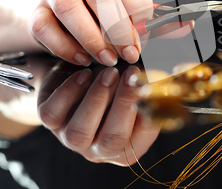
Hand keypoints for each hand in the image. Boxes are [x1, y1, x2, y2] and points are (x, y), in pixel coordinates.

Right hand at [29, 0, 192, 65]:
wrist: (62, 14)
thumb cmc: (106, 14)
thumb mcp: (134, 15)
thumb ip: (159, 22)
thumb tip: (188, 26)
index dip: (140, 15)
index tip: (147, 42)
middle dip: (118, 26)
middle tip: (130, 54)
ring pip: (68, 5)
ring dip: (91, 36)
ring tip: (107, 59)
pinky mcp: (37, 12)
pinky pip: (44, 26)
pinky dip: (64, 46)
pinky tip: (82, 59)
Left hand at [37, 66, 159, 165]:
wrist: (81, 73)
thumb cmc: (118, 79)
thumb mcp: (137, 82)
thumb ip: (153, 84)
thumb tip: (170, 78)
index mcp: (128, 147)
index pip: (143, 137)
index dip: (148, 111)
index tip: (152, 85)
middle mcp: (100, 149)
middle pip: (112, 139)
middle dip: (124, 103)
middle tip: (132, 74)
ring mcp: (72, 139)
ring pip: (80, 132)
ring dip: (97, 99)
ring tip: (109, 72)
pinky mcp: (50, 122)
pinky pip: (54, 114)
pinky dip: (70, 92)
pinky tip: (84, 74)